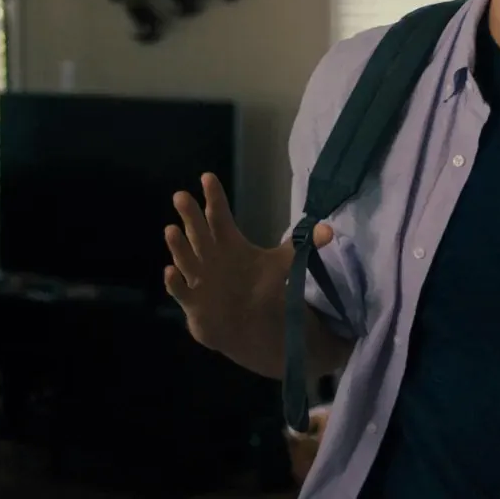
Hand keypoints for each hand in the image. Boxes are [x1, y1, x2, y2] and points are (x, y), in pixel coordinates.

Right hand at [163, 172, 332, 354]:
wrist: (243, 322)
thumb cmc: (256, 285)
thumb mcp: (280, 265)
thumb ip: (300, 247)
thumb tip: (329, 231)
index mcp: (227, 243)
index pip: (219, 216)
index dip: (214, 197)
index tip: (207, 176)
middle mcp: (209, 256)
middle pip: (198, 232)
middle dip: (190, 215)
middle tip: (181, 196)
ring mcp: (198, 278)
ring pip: (185, 258)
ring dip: (178, 246)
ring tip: (172, 229)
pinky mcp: (193, 302)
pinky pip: (180, 291)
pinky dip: (174, 283)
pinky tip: (170, 272)